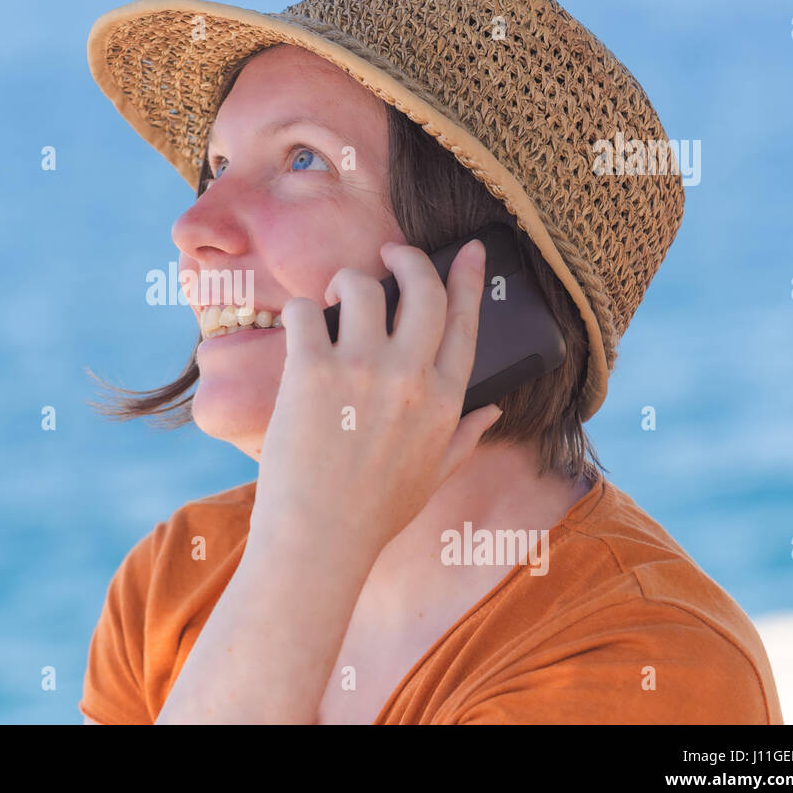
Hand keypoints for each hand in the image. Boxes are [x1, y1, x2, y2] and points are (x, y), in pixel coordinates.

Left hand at [248, 239, 503, 562]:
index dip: (468, 278)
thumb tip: (493, 411)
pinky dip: (300, 310)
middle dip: (407, 258)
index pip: (464, 322)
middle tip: (389, 254)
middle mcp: (409, 377)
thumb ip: (464, 437)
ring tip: (332, 298)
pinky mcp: (311, 372)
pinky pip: (305, 312)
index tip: (468, 250)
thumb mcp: (433, 477)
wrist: (318, 542)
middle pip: (421, 288)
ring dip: (346, 282)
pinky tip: (299, 326)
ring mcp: (360, 371)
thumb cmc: (372, 514)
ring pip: (360, 287)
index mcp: (444, 401)